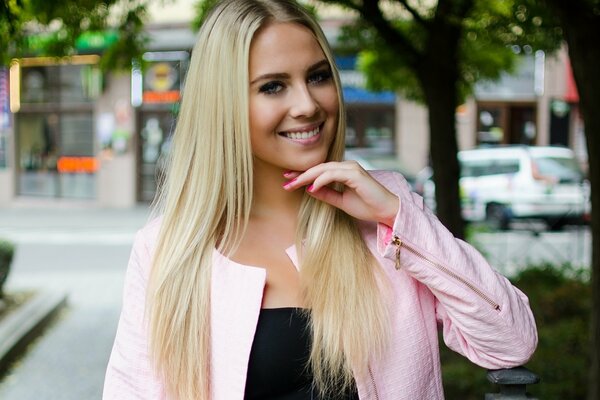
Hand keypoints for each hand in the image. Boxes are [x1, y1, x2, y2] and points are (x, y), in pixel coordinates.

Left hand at [282, 161, 398, 226]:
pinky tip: (311, 187)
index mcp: (344, 171)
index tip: (288, 181)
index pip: (319, 170)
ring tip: (293, 184)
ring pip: (324, 168)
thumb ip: (327, 194)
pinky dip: (321, 180)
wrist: (386, 211)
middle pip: (318, 167)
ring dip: (307, 176)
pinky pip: (334, 174)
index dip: (303, 175)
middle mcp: (347, 166)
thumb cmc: (367, 206)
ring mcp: (352, 168)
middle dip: (300, 174)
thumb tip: (309, 190)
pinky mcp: (355, 174)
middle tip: (285, 180)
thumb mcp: (341, 202)